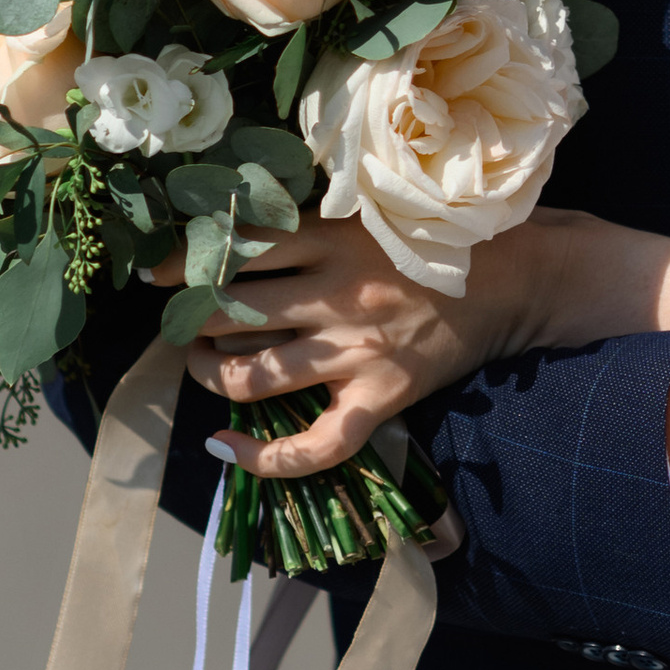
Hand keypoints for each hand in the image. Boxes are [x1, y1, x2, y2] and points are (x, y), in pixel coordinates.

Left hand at [157, 209, 563, 478]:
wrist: (514, 278)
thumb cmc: (435, 239)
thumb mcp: (370, 212)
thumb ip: (312, 223)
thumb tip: (235, 235)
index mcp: (333, 240)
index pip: (237, 249)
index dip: (182, 263)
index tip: (154, 271)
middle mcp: (336, 297)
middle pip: (230, 314)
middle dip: (188, 321)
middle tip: (181, 322)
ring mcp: (356, 353)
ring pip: (252, 377)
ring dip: (209, 374)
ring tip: (202, 364)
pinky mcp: (379, 398)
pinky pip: (315, 446)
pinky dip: (265, 458)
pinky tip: (227, 448)